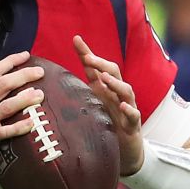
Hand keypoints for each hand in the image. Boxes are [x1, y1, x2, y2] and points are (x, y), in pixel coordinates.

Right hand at [0, 51, 45, 183]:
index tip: (26, 55)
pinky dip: (20, 127)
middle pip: (3, 84)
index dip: (11, 61)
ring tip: (40, 95)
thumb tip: (10, 89)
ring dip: (25, 99)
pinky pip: (6, 131)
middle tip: (40, 72)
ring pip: (7, 105)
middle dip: (24, 75)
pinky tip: (32, 123)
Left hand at [74, 36, 144, 175]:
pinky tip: (121, 105)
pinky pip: (134, 114)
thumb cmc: (106, 124)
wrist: (123, 150)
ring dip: (115, 83)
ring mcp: (127, 108)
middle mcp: (118, 94)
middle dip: (101, 64)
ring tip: (104, 78)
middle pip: (113, 73)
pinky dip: (128, 109)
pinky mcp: (133, 124)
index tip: (75, 39)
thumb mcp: (90, 106)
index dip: (87, 53)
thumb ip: (77, 92)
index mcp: (106, 89)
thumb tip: (55, 79)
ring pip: (126, 90)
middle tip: (88, 58)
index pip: (97, 66)